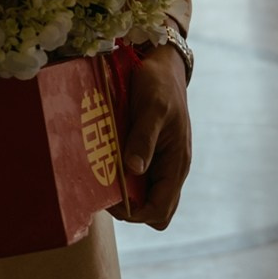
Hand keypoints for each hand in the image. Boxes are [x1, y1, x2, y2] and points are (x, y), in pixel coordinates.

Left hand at [110, 44, 191, 229]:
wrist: (163, 64)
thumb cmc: (159, 84)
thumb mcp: (152, 108)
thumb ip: (144, 139)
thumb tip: (133, 169)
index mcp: (176, 165)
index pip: (159, 210)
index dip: (135, 214)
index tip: (110, 200)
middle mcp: (170, 169)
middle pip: (154, 210)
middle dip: (129, 208)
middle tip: (103, 190)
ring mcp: (161, 162)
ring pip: (144, 195)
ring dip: (124, 193)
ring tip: (101, 176)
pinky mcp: (150, 152)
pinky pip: (138, 177)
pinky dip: (122, 177)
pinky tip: (104, 162)